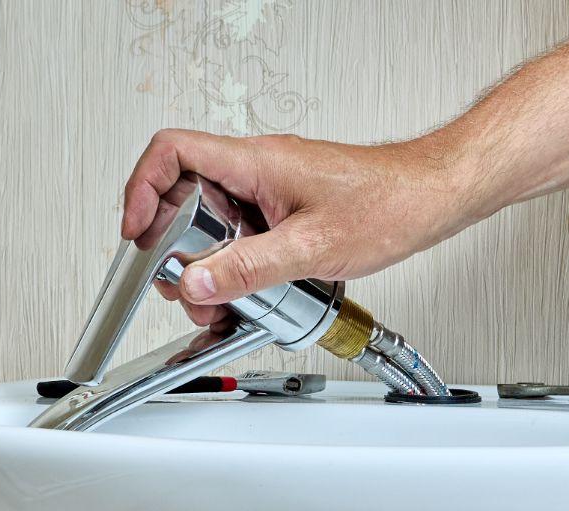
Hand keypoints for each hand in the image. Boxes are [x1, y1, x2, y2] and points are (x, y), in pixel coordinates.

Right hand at [121, 129, 481, 327]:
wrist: (432, 198)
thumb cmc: (388, 204)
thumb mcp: (311, 248)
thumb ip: (248, 268)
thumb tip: (197, 282)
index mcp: (255, 162)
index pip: (172, 153)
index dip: (141, 190)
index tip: (136, 233)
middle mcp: (258, 168)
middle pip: (184, 195)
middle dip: (175, 246)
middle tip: (184, 284)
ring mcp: (271, 188)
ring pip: (214, 220)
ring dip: (208, 262)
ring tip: (221, 299)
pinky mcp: (286, 207)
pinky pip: (244, 232)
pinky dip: (237, 263)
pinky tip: (253, 290)